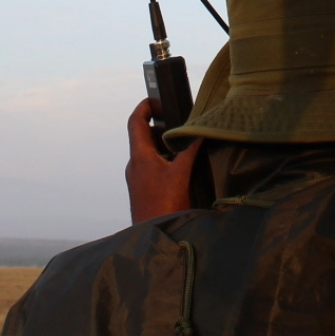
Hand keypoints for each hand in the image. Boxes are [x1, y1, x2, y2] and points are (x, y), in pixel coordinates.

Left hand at [125, 99, 199, 222]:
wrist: (154, 236)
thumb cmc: (164, 206)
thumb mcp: (181, 174)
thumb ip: (190, 151)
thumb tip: (200, 133)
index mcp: (139, 157)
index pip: (135, 122)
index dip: (144, 107)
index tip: (156, 100)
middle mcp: (134, 165)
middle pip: (141, 136)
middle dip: (157, 124)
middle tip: (175, 118)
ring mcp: (137, 178)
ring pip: (147, 152)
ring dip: (161, 143)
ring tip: (181, 140)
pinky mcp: (142, 189)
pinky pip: (150, 166)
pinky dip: (162, 158)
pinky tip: (179, 165)